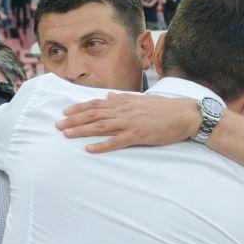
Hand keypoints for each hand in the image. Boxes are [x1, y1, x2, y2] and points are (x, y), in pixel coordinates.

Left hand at [55, 93, 200, 152]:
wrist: (185, 114)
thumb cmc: (165, 108)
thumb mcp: (142, 100)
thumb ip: (124, 98)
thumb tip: (109, 95)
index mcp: (125, 102)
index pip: (97, 104)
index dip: (80, 108)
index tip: (65, 113)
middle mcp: (124, 110)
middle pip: (94, 115)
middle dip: (74, 120)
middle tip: (58, 126)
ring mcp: (130, 123)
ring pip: (101, 126)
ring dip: (82, 131)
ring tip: (67, 135)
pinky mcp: (138, 135)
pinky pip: (117, 141)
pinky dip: (102, 145)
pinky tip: (90, 149)